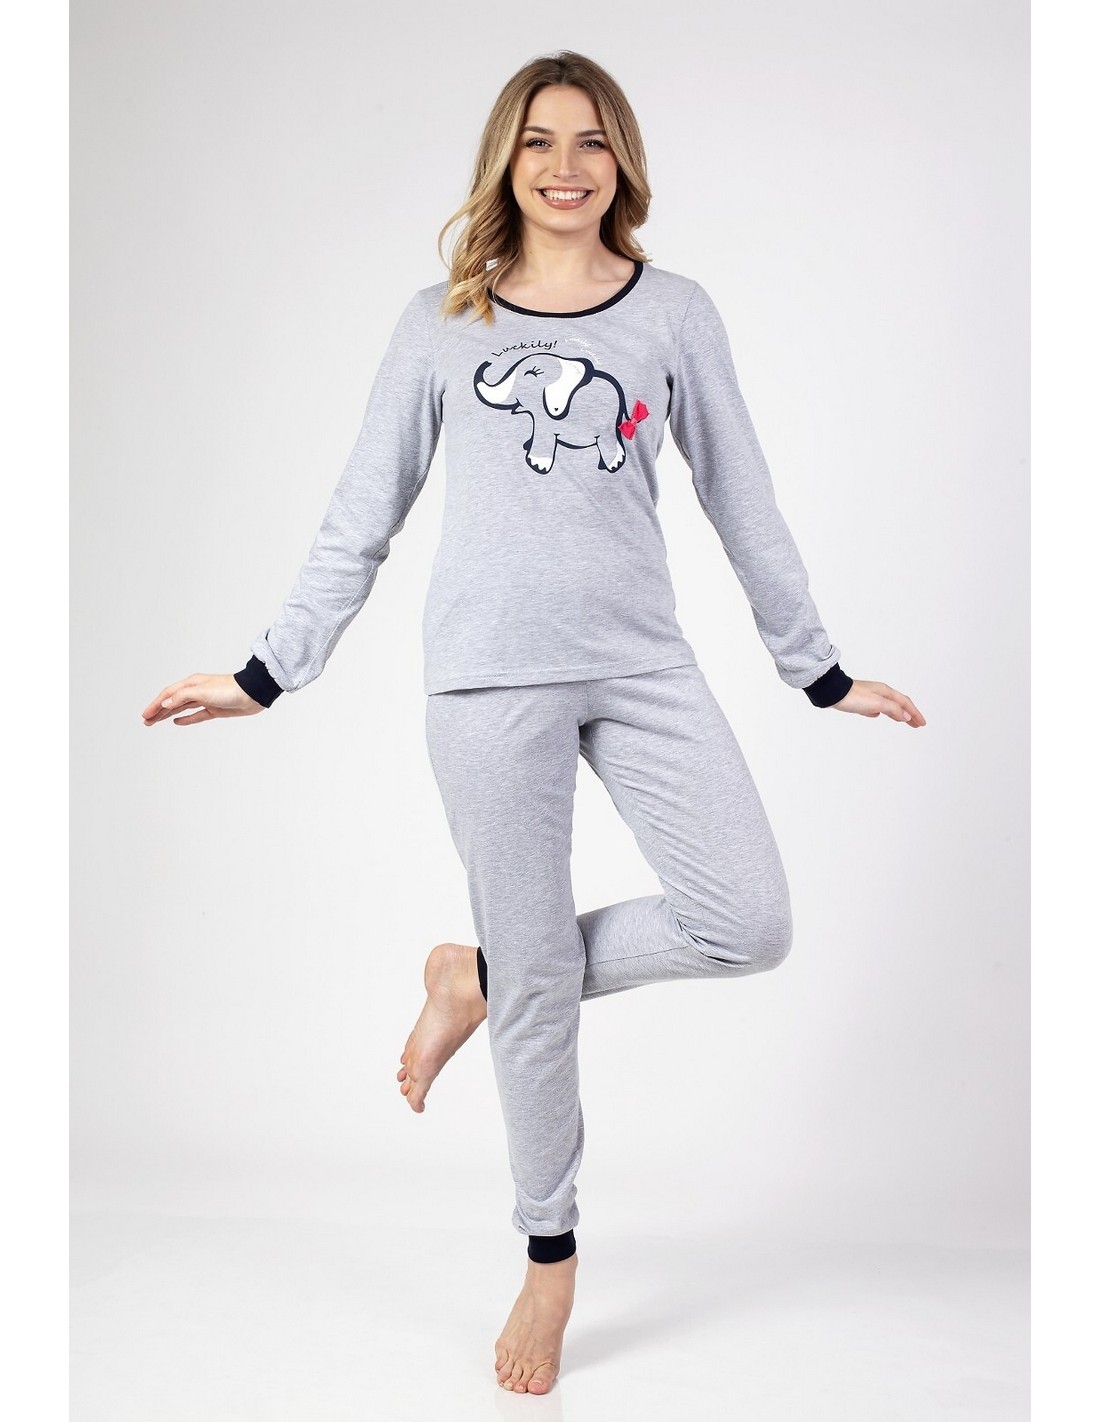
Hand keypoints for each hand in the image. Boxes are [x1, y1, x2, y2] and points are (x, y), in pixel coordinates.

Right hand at [141, 673, 265, 726]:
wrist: (252, 694)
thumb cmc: (229, 689)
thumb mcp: (202, 692)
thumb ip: (182, 697)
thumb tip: (165, 704)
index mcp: (191, 684)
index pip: (168, 694)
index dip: (155, 705)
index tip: (145, 715)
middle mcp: (197, 691)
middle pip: (172, 702)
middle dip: (158, 711)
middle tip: (146, 721)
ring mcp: (205, 701)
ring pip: (181, 709)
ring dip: (167, 715)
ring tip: (155, 722)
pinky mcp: (215, 710)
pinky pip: (196, 715)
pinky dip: (185, 719)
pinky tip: (176, 721)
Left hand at [831, 679, 925, 726]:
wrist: (832, 693)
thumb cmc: (853, 696)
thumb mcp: (877, 703)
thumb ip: (893, 709)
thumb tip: (907, 716)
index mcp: (885, 692)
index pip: (905, 703)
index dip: (915, 713)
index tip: (922, 723)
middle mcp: (879, 693)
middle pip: (899, 704)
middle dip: (909, 714)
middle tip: (918, 725)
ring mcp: (869, 697)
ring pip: (888, 706)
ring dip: (897, 714)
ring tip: (903, 721)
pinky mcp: (859, 702)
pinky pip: (875, 708)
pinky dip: (882, 713)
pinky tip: (878, 715)